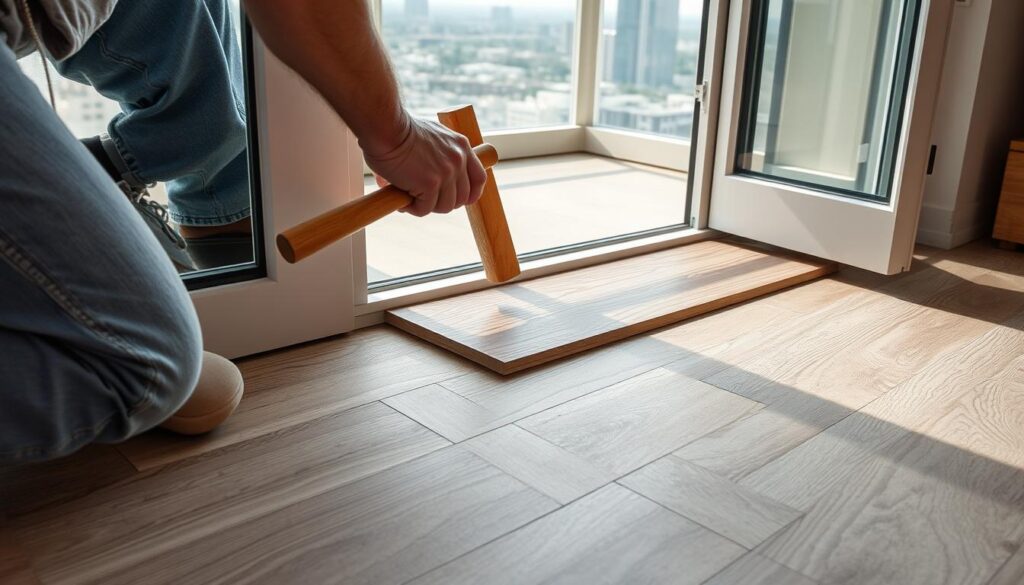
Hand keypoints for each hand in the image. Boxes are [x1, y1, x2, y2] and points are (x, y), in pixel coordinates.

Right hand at [362, 115, 487, 216]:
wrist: (385, 125)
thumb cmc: (399, 130)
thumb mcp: (432, 136)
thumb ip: (441, 155)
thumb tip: (434, 180)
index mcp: (461, 146)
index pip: (479, 178)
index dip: (470, 194)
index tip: (457, 200)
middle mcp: (458, 159)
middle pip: (462, 198)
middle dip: (442, 202)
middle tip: (421, 197)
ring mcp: (447, 172)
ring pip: (444, 206)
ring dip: (426, 206)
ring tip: (408, 196)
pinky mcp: (430, 184)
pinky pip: (424, 209)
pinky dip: (412, 207)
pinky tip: (402, 198)